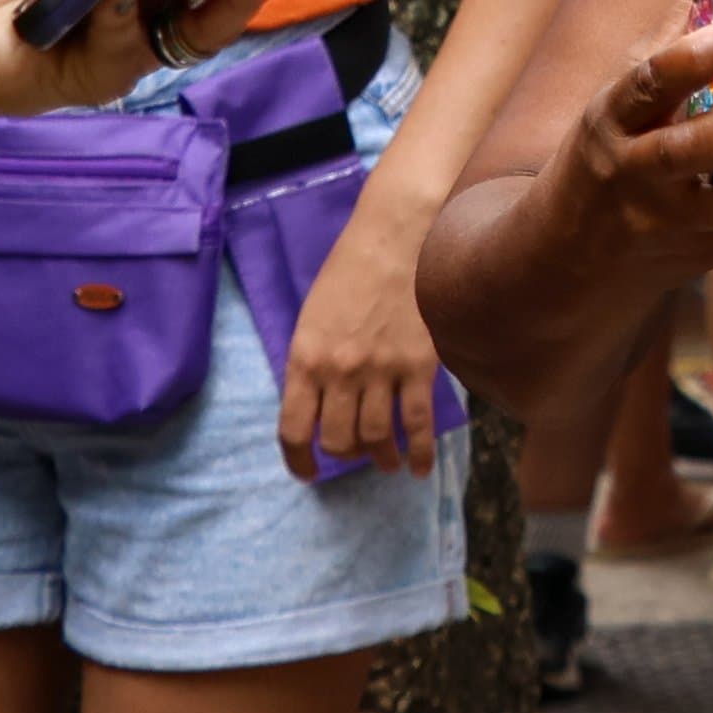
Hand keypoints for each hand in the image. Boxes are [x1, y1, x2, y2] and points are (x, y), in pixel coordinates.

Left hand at [278, 205, 445, 478]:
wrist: (396, 239)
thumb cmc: (349, 274)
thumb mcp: (312, 321)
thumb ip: (311, 365)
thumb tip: (321, 408)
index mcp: (305, 359)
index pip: (294, 430)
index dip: (299, 461)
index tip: (309, 472)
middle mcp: (340, 372)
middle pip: (338, 440)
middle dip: (345, 456)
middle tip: (355, 455)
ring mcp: (382, 370)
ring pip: (377, 437)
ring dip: (381, 458)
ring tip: (387, 462)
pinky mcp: (419, 365)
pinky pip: (417, 422)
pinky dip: (419, 451)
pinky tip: (419, 467)